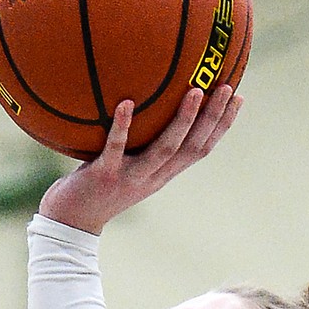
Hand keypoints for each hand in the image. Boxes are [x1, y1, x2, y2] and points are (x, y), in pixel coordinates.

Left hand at [39, 85, 242, 235]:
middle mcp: (152, 177)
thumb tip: (145, 101)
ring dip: (182, 121)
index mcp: (162, 174)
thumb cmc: (96, 187)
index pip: (201, 149)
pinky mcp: (104, 176)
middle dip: (213, 118)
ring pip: (164, 150)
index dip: (222, 125)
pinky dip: (123, 126)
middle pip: (192, 147)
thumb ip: (141, 141)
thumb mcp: (126, 165)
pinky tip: (127, 103)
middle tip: (227, 87)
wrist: (70, 221)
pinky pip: (115, 148)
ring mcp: (129, 178)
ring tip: (194, 91)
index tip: (238, 96)